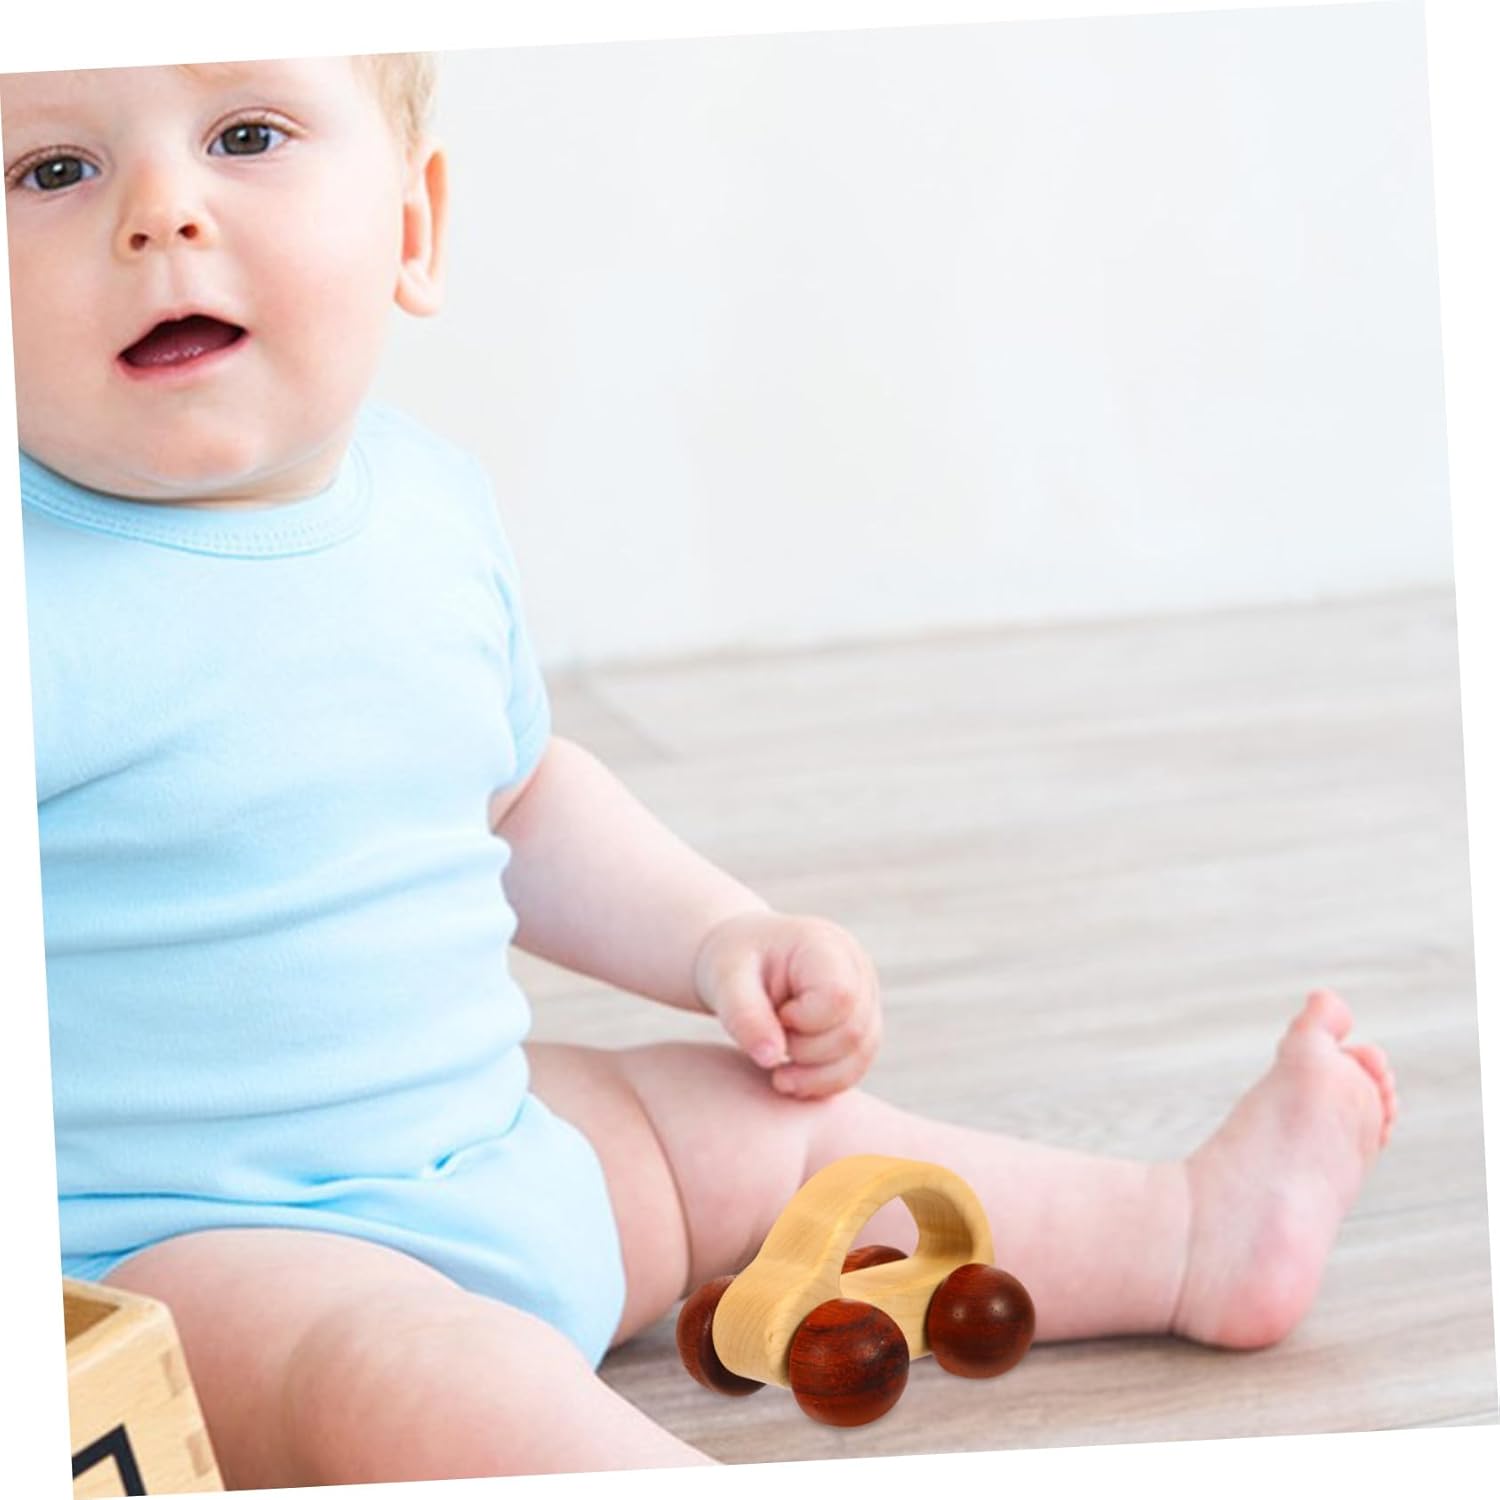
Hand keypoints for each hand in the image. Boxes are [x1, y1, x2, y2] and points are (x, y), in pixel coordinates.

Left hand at [693, 910, 882, 1097]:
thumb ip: (744, 1016)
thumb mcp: (726, 980)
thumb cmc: (734, 964)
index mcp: (826, 945)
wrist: (743, 962)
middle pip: (853, 1032)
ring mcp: (866, 997)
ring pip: (861, 1054)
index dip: (804, 1022)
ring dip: (815, 1076)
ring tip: (777, 1071)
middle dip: (805, 1053)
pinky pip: (858, 1066)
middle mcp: (857, 968)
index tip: (774, 1015)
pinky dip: (824, 1082)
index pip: (839, 997)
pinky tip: (792, 1077)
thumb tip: (770, 1058)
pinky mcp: (863, 1024)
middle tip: (767, 1043)